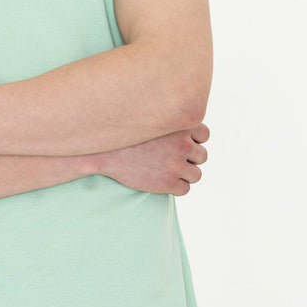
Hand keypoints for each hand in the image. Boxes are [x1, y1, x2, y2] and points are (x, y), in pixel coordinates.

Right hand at [95, 124, 209, 195]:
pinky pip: (184, 189)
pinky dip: (176, 187)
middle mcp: (182, 144)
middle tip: (172, 158)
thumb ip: (168, 119)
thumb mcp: (148, 118)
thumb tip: (181, 117)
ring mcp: (176, 165)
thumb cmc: (123, 132)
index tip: (181, 142)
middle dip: (190, 158)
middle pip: (202, 156)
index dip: (194, 139)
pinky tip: (162, 181)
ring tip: (168, 171)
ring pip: (196, 175)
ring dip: (185, 174)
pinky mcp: (168, 183)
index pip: (204, 134)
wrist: (102, 151)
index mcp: (180, 125)